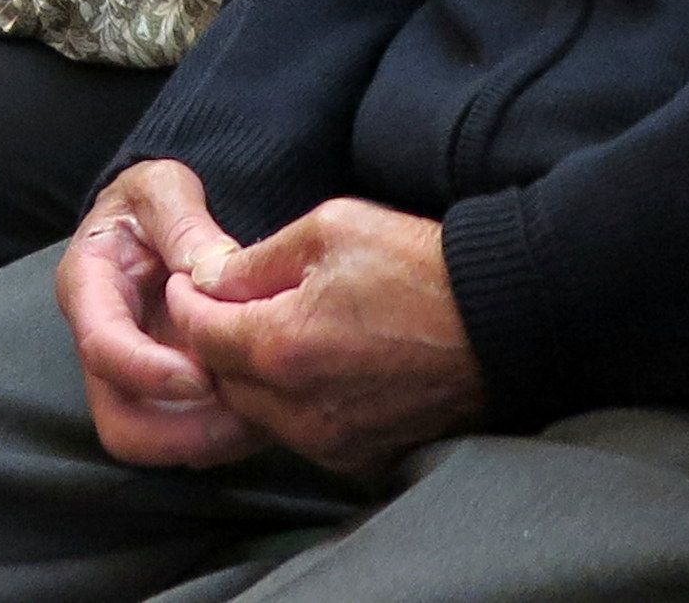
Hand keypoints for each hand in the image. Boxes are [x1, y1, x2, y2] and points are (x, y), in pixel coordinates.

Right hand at [56, 162, 262, 467]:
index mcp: (88, 289)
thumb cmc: (154, 203)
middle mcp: (105, 346)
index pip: (102, 348)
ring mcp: (135, 379)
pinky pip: (189, 437)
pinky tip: (268, 409)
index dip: (148, 372)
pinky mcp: (167, 396)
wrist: (157, 220)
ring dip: (210, 441)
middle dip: (180, 434)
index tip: (203, 376)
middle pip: (120, 422)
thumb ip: (182, 223)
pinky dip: (227, 436)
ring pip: (156, 442)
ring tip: (264, 414)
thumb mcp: (162, 188)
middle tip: (241, 416)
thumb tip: (209, 273)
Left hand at [166, 198, 482, 476]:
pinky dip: (295, 406)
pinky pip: (304, 436)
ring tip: (271, 334)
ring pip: (260, 413)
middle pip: (223, 381)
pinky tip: (313, 370)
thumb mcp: (329, 230)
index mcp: (280, 347)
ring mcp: (333, 441)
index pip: (199, 335)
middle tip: (225, 307)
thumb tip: (208, 279)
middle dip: (215, 343)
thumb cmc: (419, 265)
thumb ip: (255, 261)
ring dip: (253, 377)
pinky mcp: (364, 458)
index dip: (187, 303)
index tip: (190, 283)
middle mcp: (298, 408)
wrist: (502, 320)